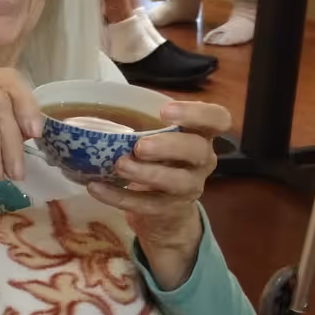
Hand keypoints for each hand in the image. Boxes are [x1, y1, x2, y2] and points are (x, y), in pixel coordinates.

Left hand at [87, 101, 230, 289]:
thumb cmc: (159, 161)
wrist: (164, 211)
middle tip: (140, 146)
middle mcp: (202, 161)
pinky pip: (146, 205)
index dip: (197, 114)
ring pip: (177, 181)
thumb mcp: (159, 138)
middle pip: (198, 150)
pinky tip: (96, 187)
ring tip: (120, 165)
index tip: (165, 111)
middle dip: (169, 146)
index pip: (218, 119)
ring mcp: (188, 188)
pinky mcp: (168, 210)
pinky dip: (119, 196)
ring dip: (147, 173)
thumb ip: (144, 121)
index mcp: (201, 135)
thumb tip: (99, 102)